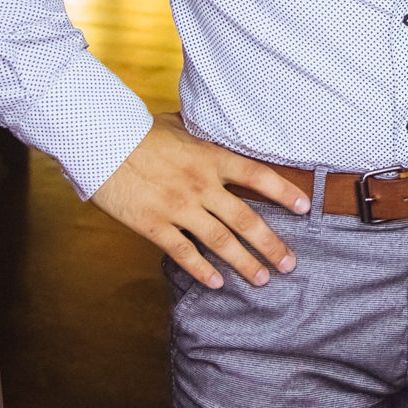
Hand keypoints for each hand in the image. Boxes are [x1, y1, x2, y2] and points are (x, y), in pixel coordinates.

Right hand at [90, 113, 306, 289]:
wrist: (103, 143)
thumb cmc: (141, 132)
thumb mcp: (181, 125)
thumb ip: (204, 135)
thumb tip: (219, 129)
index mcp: (212, 157)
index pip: (258, 176)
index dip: (284, 192)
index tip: (305, 207)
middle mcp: (202, 185)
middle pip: (246, 219)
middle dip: (271, 244)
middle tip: (289, 263)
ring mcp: (179, 207)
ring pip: (220, 240)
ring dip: (244, 262)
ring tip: (262, 279)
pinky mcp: (155, 225)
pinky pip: (183, 252)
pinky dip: (202, 269)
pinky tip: (217, 282)